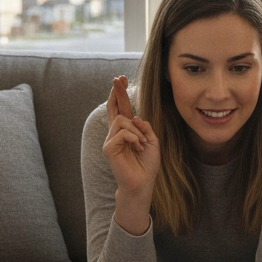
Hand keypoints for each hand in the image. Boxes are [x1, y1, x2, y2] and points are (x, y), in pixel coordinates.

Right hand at [102, 75, 159, 195]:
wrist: (143, 182)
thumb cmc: (147, 164)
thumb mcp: (152, 141)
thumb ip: (145, 127)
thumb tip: (135, 117)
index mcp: (126, 131)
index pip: (121, 109)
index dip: (120, 94)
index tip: (120, 79)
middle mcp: (116, 133)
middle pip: (114, 108)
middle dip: (117, 92)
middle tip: (117, 78)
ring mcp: (110, 140)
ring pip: (122, 120)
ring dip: (137, 131)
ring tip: (142, 144)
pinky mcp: (108, 148)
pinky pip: (122, 132)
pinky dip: (134, 138)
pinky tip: (138, 147)